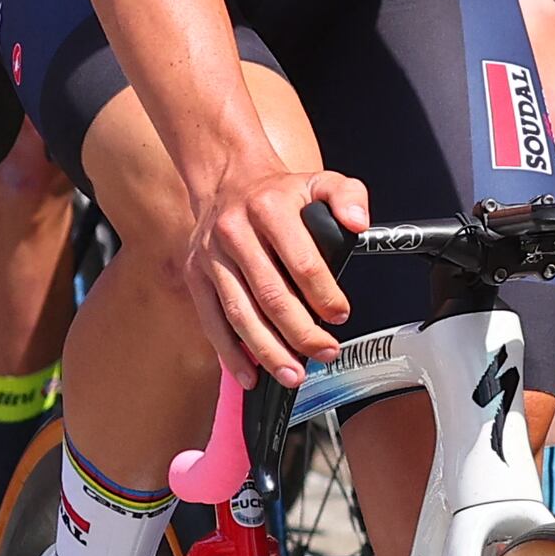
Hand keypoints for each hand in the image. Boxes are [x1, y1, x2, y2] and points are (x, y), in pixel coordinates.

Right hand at [186, 155, 359, 384]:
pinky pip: (212, 320)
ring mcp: (211, 256)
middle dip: (301, 332)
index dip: (324, 294)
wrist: (227, 180)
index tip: (340, 316)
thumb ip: (348, 196)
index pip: (302, 261)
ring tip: (294, 375)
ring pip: (240, 313)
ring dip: (268, 350)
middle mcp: (235, 231)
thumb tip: (359, 223)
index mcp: (270, 208)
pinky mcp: (195, 276)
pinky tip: (250, 375)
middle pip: (271, 294)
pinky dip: (230, 353)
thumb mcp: (320, 180)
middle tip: (326, 352)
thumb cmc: (278, 192)